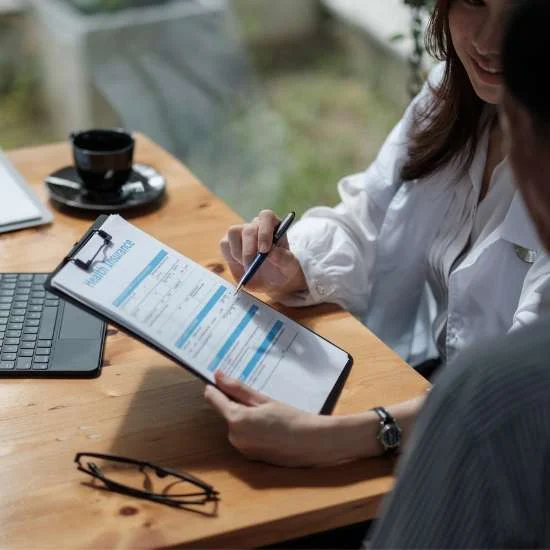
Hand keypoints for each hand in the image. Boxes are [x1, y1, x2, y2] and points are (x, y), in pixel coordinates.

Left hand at [204, 371, 336, 466]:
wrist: (311, 443)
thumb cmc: (290, 418)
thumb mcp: (264, 400)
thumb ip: (238, 389)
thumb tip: (218, 376)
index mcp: (236, 420)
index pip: (214, 399)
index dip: (215, 387)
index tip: (218, 378)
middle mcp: (234, 437)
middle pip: (226, 412)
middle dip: (236, 403)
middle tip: (256, 396)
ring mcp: (241, 449)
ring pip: (235, 424)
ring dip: (244, 416)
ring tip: (267, 411)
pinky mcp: (250, 456)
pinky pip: (243, 436)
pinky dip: (250, 429)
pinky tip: (269, 425)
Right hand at [220, 210, 306, 296]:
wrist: (272, 283)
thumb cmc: (283, 271)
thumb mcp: (290, 267)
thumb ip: (284, 259)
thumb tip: (272, 253)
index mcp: (274, 225)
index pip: (267, 216)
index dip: (265, 231)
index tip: (265, 250)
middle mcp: (256, 226)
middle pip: (248, 228)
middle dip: (250, 249)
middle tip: (253, 266)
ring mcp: (241, 233)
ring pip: (233, 232)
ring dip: (238, 252)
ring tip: (249, 267)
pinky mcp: (229, 244)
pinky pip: (225, 244)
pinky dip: (231, 256)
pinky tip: (241, 266)